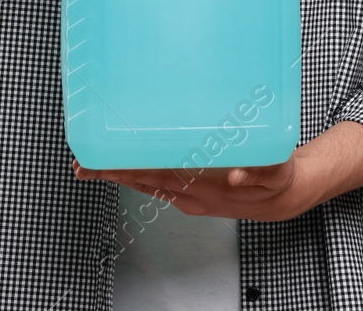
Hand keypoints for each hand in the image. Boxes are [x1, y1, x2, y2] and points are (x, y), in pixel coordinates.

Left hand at [71, 151, 315, 222]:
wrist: (281, 198)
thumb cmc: (275, 178)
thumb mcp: (276, 172)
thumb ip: (259, 170)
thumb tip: (239, 173)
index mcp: (204, 187)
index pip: (158, 175)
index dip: (128, 169)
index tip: (103, 164)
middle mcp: (190, 194)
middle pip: (143, 181)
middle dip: (111, 173)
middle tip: (81, 165)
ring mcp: (187, 196)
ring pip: (146, 184)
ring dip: (118, 175)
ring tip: (91, 167)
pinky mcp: (189, 193)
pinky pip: (157, 184)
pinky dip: (137, 175)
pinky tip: (123, 167)